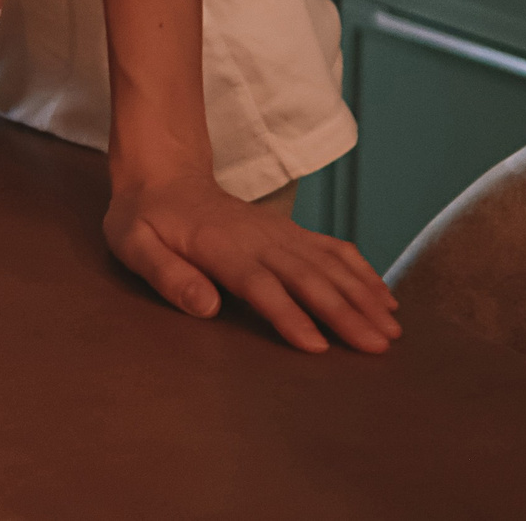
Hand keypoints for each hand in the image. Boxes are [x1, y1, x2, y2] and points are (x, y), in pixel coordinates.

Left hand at [104, 172, 399, 353]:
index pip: (259, 284)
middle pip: (306, 277)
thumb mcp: (133, 244)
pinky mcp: (289, 232)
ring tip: (392, 330)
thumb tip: (205, 307)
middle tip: (377, 347)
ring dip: (363, 295)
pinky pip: (332, 249)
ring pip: (328, 263)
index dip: (288, 314)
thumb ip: (167, 275)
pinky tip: (385, 297)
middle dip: (344, 313)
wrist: (163, 178)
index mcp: (218, 246)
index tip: (317, 346)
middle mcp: (257, 238)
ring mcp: (278, 232)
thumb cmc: (144, 220)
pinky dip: (362, 271)